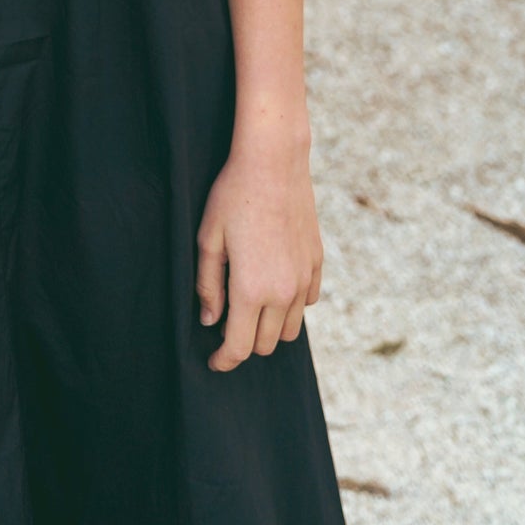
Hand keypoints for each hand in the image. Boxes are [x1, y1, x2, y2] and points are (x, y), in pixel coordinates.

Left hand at [195, 133, 322, 372]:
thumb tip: (210, 321)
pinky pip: (307, 302)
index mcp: (252, 290)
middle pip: (266, 345)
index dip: (224, 361)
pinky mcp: (317, 263)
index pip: (240, 347)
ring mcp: (304, 279)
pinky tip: (274, 285)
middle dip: (244, 343)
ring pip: (290, 329)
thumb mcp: (209, 239)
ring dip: (269, 328)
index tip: (214, 362)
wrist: (274, 162)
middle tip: (226, 325)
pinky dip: (290, 305)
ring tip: (250, 307)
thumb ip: (208, 285)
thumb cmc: (233, 196)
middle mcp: (283, 292)